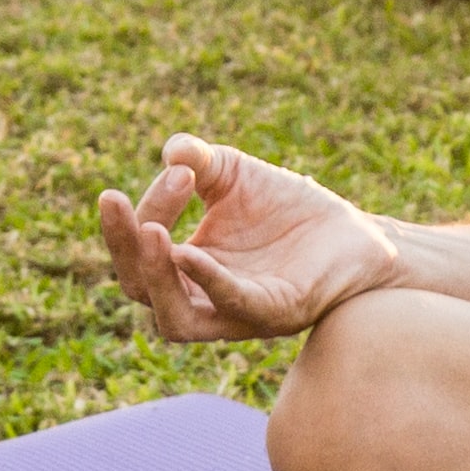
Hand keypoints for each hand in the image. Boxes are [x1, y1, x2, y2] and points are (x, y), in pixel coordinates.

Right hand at [96, 135, 407, 344]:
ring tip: (151, 233)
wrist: (356, 234)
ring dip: (155, 277)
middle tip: (113, 200)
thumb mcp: (235, 174)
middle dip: (123, 246)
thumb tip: (172, 151)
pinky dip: (210, 281)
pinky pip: (233, 305)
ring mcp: (238, 313)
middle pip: (141, 289)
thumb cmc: (289, 209)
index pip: (144, 246)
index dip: (146, 206)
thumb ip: (200, 161)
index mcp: (186, 267)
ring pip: (175, 319)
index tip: (178, 168)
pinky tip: (191, 254)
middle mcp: (204, 298)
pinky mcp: (277, 313)